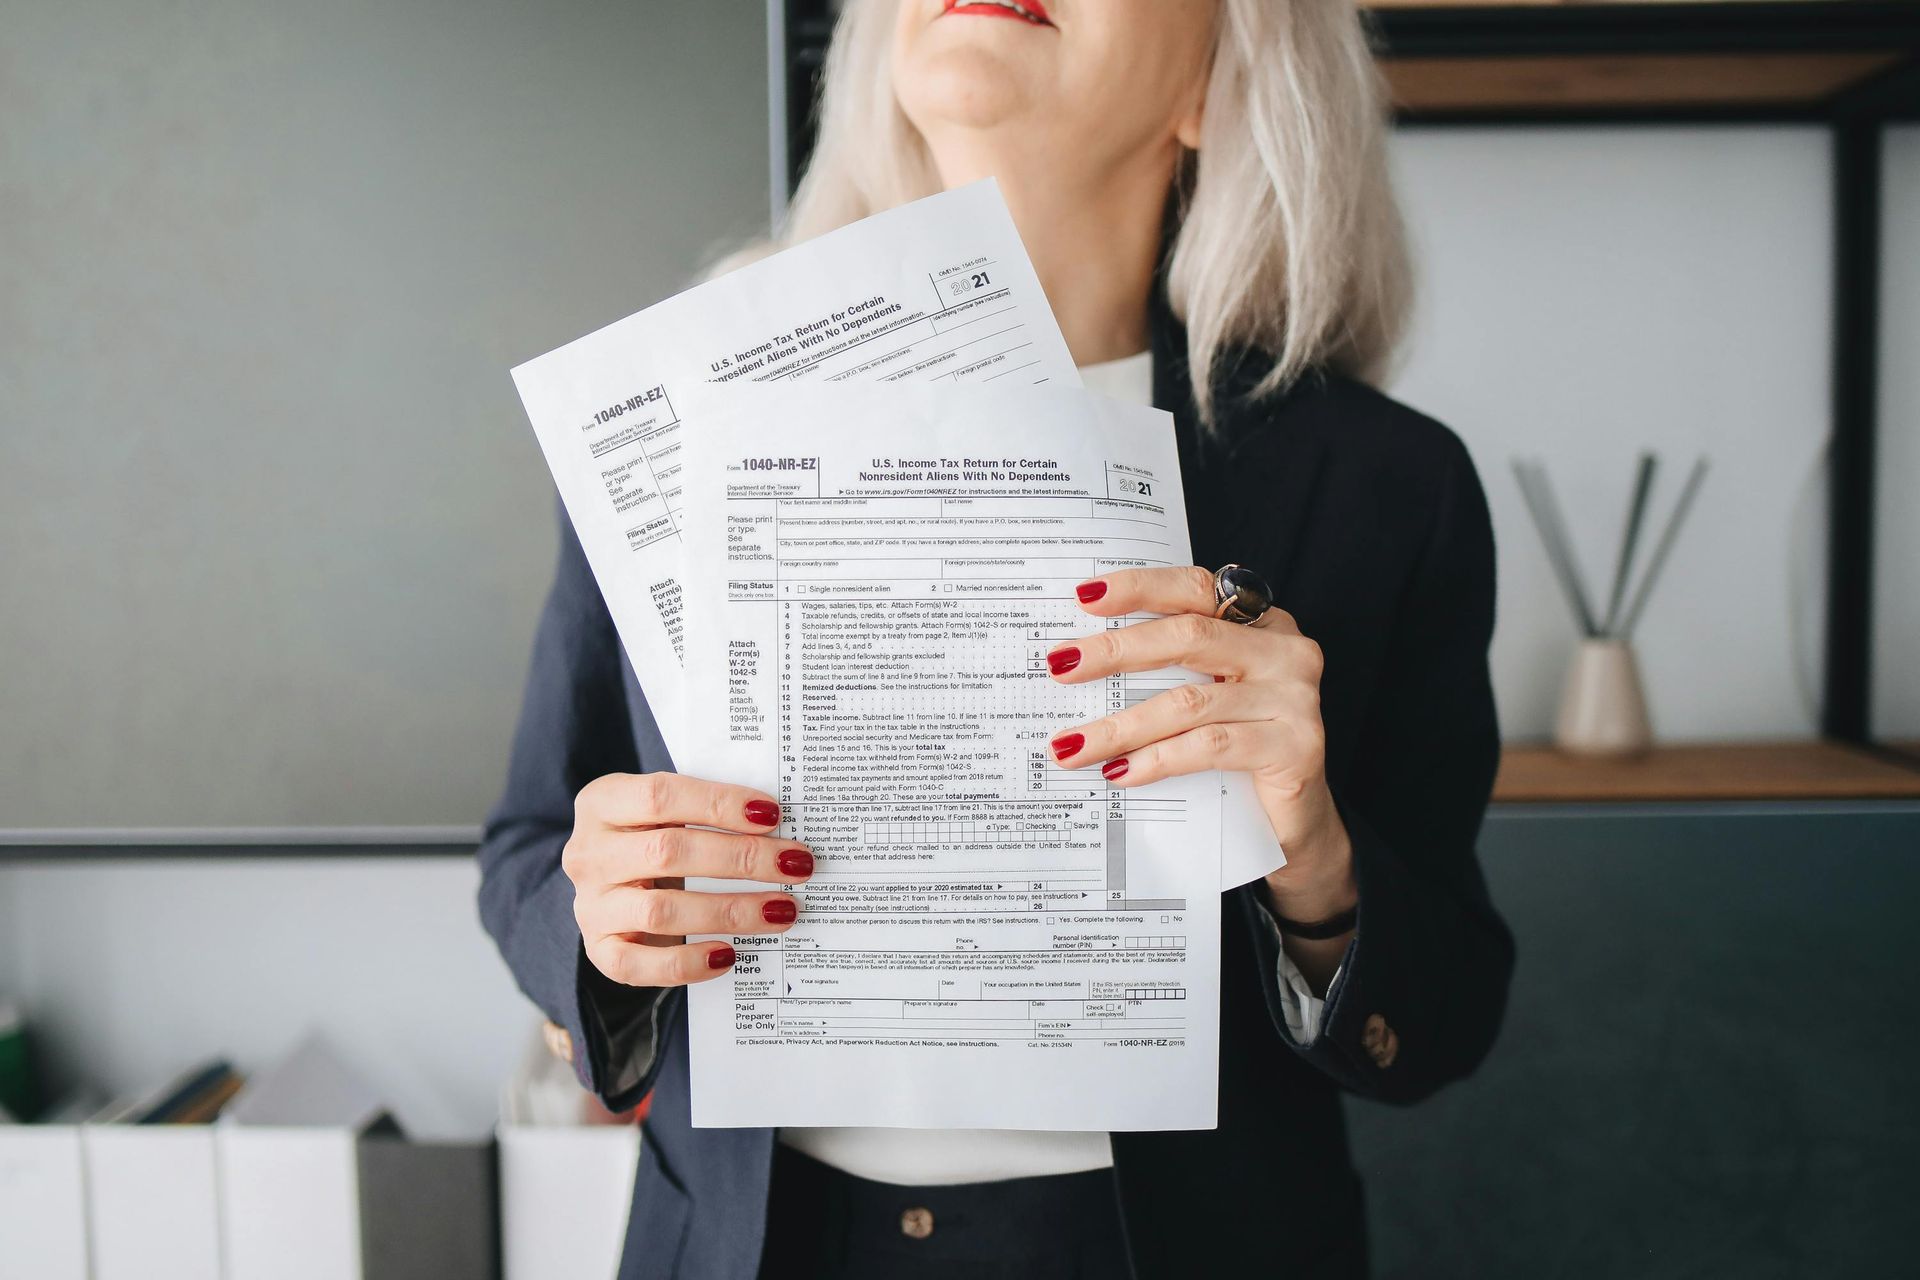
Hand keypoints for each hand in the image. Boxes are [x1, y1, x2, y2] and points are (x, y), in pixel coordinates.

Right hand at [562, 773, 814, 987]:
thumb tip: (778, 825)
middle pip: (668, 852)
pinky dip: (688, 964)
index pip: (660, 796)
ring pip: (661, 911)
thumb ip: (707, 810)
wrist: (613, 884)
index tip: (772, 815)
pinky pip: (639, 965)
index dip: (719, 804)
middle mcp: (588, 854)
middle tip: (795, 864)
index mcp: (603, 802)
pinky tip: (729, 955)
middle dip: (741, 858)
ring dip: (730, 911)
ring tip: (782, 910)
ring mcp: (590, 905)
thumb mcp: (668, 811)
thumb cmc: (653, 837)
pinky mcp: (600, 950)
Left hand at [1045, 567, 1356, 944]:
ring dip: (1121, 726)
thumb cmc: (1238, 750)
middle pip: (1189, 636)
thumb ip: (1168, 670)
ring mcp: (1295, 698)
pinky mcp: (1296, 747)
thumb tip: (1077, 662)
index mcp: (1260, 621)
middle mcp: (1284, 650)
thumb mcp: (1207, 698)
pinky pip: (1211, 746)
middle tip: (1060, 668)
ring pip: (1190, 702)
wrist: (1294, 824)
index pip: (1195, 588)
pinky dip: (1158, 759)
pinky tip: (1120, 773)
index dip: (1139, 587)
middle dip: (1116, 651)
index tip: (1083, 595)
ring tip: (1071, 745)